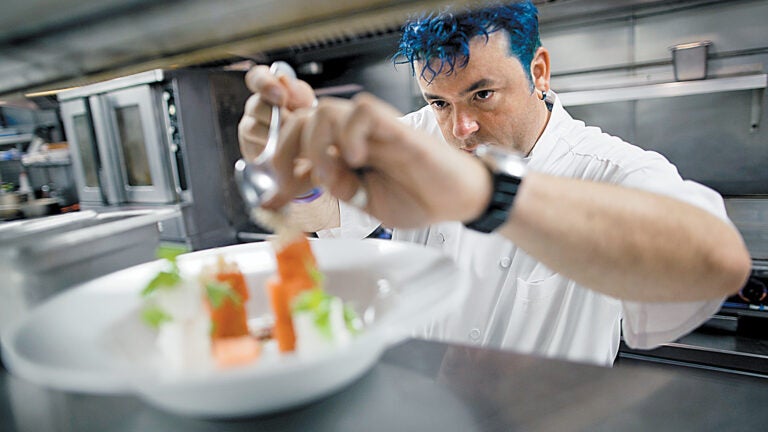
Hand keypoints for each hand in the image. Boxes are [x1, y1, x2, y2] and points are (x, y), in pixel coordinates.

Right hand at [238, 64, 315, 160]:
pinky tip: (282, 150)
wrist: (308, 146)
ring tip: (291, 138)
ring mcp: (249, 126)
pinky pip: (252, 147)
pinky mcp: (248, 147)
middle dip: (277, 116)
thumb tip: (282, 80)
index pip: (256, 78)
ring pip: (251, 128)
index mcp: (268, 88)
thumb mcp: (306, 101)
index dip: (265, 84)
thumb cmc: (304, 118)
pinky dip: (268, 149)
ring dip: (273, 134)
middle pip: (255, 105)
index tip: (282, 97)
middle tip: (294, 125)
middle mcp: (255, 105)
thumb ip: (295, 90)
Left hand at [265, 93, 491, 228]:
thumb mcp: (364, 202)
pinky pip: (362, 111)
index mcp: (344, 150)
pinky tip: (357, 160)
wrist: (457, 200)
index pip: (297, 141)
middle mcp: (354, 135)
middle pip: (302, 119)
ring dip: (317, 145)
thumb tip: (298, 185)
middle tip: (292, 185)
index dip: (278, 166)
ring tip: (332, 175)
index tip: (273, 198)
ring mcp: (373, 130)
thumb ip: (335, 189)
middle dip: (285, 152)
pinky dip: (350, 134)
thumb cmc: (418, 197)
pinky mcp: (396, 128)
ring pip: (325, 110)